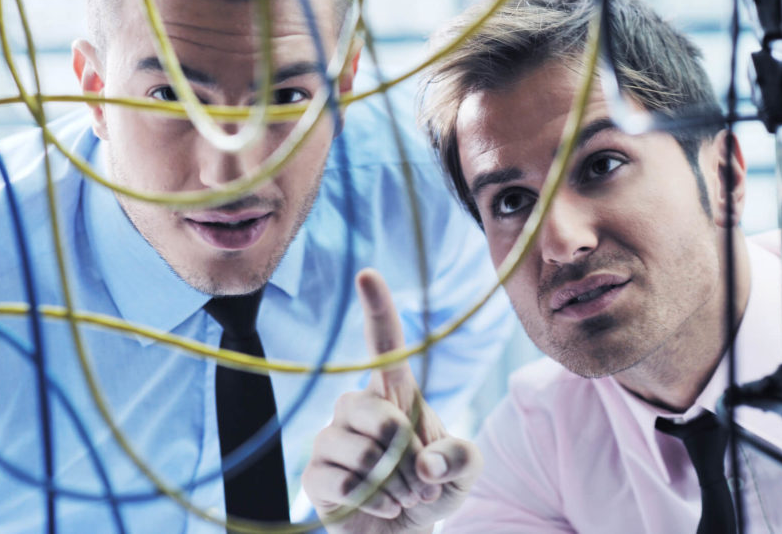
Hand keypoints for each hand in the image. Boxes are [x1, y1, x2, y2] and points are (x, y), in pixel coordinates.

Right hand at [302, 268, 481, 533]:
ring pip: (356, 448)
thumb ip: (461, 457)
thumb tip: (424, 461)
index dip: (377, 310)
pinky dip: (371, 501)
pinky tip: (381, 507)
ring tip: (403, 497)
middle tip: (420, 482)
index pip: (383, 346)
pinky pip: (339, 481)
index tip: (368, 274)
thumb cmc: (433, 490)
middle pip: (371, 410)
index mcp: (393, 395)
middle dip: (403, 454)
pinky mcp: (316, 476)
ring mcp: (332, 440)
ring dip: (392, 482)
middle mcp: (357, 409)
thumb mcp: (465, 471)